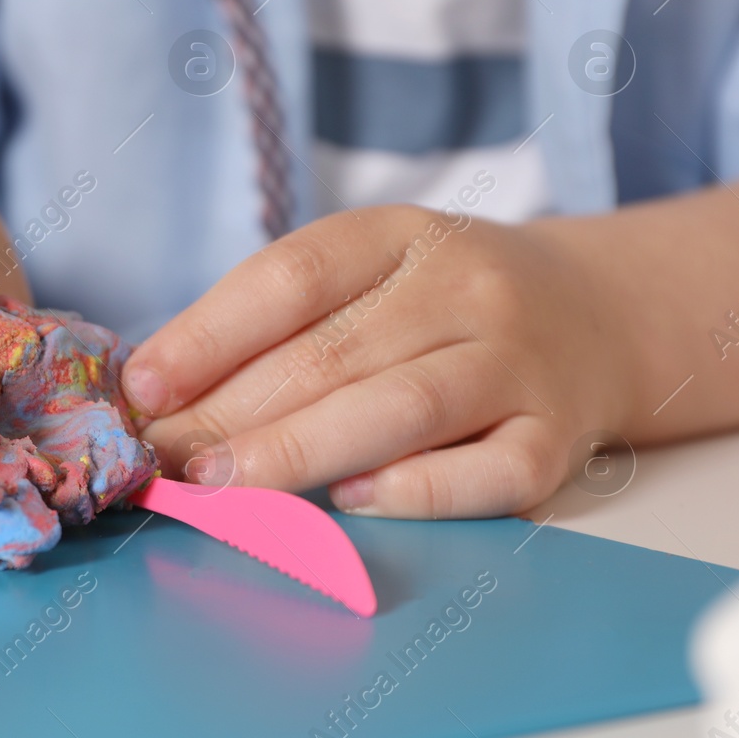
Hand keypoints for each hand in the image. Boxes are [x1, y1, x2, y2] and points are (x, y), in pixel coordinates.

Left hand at [122, 205, 640, 518]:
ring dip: (298, 452)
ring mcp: (520, 362)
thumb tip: (161, 393)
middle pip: (331, 353)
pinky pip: (492, 472)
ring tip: (220, 488)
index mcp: (400, 234)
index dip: (207, 336)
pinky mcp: (559, 436)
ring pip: (401, 408)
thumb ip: (277, 322)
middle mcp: (465, 287)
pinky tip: (353, 503)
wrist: (597, 312)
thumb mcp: (369, 274)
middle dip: (228, 414)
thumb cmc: (441, 302)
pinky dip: (421, 490)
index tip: (141, 389)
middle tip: (159, 462)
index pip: (290, 278)